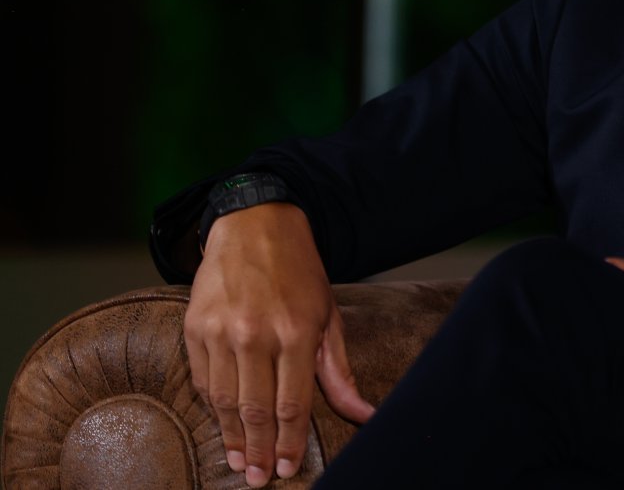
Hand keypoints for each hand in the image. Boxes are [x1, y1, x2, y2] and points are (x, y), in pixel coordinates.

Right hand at [184, 203, 374, 486]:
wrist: (255, 224)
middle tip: (260, 478)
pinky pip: (200, 378)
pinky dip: (211, 405)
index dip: (290, 441)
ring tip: (240, 461)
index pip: (291, 403)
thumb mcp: (328, 316)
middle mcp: (255, 334)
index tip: (288, 467)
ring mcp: (220, 331)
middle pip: (255, 409)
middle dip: (260, 450)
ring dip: (231, 436)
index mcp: (295, 332)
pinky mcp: (193, 326)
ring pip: (222, 400)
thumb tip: (364, 413)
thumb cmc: (299, 273)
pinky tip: (221, 424)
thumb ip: (339, 371)